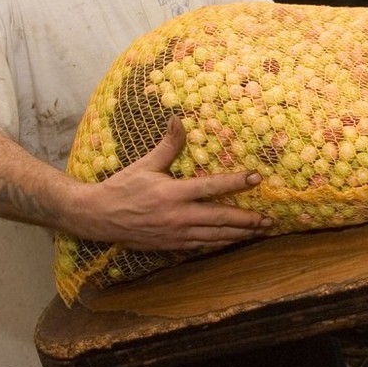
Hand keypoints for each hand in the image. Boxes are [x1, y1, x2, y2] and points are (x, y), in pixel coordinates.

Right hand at [85, 117, 274, 250]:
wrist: (98, 217)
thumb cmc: (122, 188)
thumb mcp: (145, 165)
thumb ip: (168, 146)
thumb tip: (179, 120)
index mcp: (172, 193)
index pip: (211, 187)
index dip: (235, 182)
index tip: (256, 178)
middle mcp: (178, 216)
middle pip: (221, 219)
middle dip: (247, 220)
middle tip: (269, 219)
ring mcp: (176, 234)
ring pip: (216, 236)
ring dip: (240, 234)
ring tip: (260, 231)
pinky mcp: (172, 245)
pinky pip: (203, 246)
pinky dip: (221, 243)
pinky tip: (234, 240)